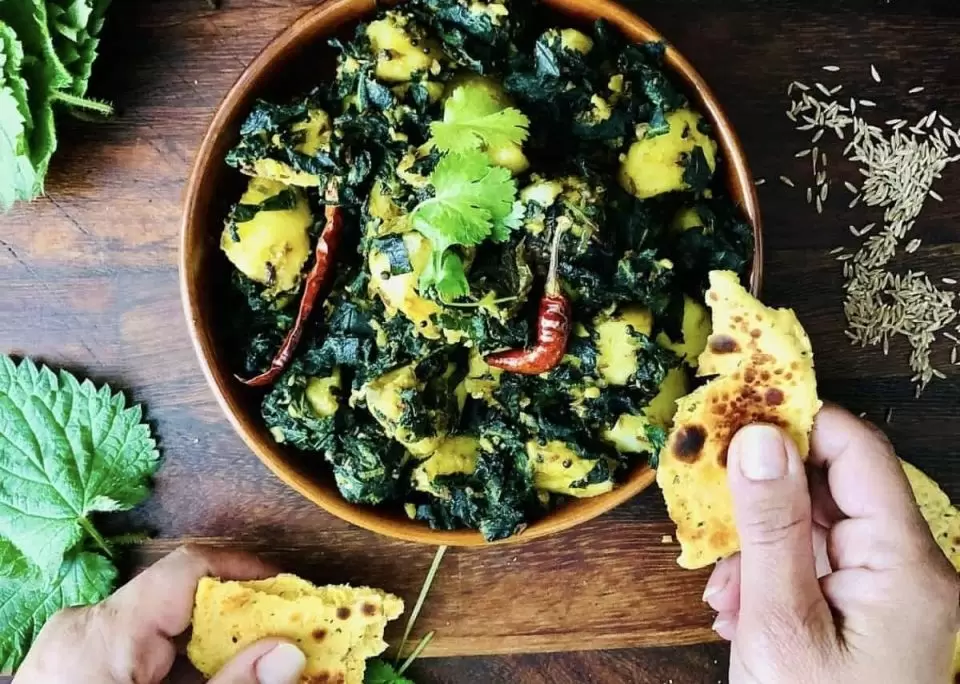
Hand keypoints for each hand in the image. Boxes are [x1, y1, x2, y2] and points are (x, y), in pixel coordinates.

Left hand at [14, 545, 307, 683]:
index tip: (288, 590)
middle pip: (179, 599)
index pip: (189, 569)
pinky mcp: (71, 664)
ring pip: (160, 626)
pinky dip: (176, 664)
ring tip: (248, 664)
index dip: (245, 570)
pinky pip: (136, 649)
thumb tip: (288, 653)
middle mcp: (85, 625)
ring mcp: (73, 645)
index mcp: (107, 632)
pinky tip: (206, 680)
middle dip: (233, 617)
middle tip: (280, 638)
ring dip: (206, 644)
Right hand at [702, 404, 958, 682]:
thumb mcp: (780, 624)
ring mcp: (889, 594)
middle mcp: (909, 569)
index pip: (857, 451)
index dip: (796, 424)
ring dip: (760, 545)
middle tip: (711, 519)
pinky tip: (740, 610)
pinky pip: (816, 566)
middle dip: (765, 498)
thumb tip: (757, 436)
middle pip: (833, 488)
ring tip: (725, 592)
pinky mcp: (866, 614)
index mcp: (906, 564)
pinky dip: (771, 575)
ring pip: (816, 528)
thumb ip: (771, 527)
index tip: (732, 421)